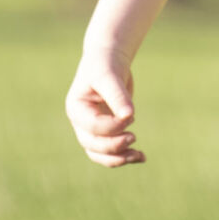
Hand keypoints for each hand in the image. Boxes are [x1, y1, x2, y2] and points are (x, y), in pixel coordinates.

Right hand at [65, 52, 145, 166]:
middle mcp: (81, 122)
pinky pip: (111, 150)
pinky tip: (142, 157)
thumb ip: (117, 96)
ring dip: (119, 158)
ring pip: (100, 153)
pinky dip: (125, 155)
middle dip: (113, 146)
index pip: (93, 126)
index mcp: (76, 109)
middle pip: (92, 145)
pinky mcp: (105, 131)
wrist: (108, 62)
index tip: (131, 117)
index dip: (112, 127)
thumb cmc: (105, 66)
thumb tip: (129, 116)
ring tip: (139, 156)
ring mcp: (91, 129)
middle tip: (134, 138)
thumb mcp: (109, 76)